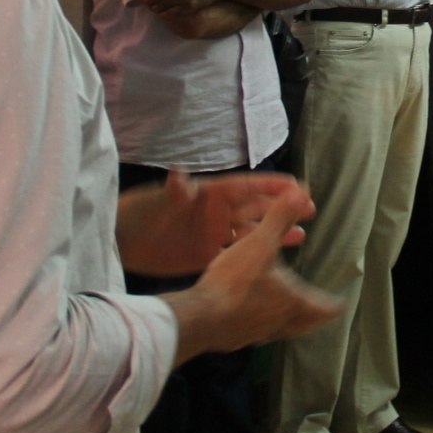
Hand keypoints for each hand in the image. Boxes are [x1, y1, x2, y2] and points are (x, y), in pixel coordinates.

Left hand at [119, 171, 312, 277]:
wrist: (123, 242)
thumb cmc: (140, 214)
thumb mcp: (158, 203)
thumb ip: (174, 191)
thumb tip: (178, 174)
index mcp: (209, 193)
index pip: (246, 185)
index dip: (270, 185)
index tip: (296, 184)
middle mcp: (216, 211)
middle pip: (255, 207)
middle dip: (281, 207)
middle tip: (309, 208)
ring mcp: (213, 232)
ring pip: (251, 231)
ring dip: (273, 232)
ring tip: (300, 235)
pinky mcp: (207, 252)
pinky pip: (238, 251)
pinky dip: (255, 253)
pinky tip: (272, 258)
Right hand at [165, 185, 341, 360]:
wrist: (201, 317)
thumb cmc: (234, 281)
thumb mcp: (259, 243)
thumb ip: (279, 219)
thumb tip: (300, 193)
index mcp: (292, 300)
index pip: (324, 307)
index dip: (335, 304)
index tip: (343, 303)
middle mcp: (280, 321)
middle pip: (306, 324)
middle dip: (316, 316)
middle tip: (323, 312)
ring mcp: (259, 333)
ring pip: (283, 330)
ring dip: (292, 322)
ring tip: (293, 316)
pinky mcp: (238, 339)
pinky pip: (258, 333)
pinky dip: (264, 326)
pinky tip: (255, 320)